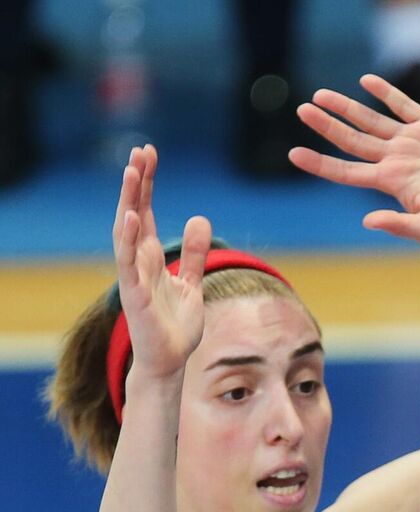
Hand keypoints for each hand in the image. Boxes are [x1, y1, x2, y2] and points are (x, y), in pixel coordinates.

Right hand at [113, 145, 210, 382]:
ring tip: (132, 172)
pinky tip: (131, 217)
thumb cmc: (176, 323)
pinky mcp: (135, 293)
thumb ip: (195, 253)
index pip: (147, 211)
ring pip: (127, 231)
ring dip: (129, 201)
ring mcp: (134, 275)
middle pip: (135, 213)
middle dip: (137, 183)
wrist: (169, 359)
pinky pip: (129, 262)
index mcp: (151, 256)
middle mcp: (138, 261)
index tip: (150, 154)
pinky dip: (129, 239)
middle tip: (140, 152)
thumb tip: (200, 218)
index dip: (148, 184)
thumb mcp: (192, 282)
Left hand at [290, 74, 419, 244]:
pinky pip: (403, 105)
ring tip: (321, 94)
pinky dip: (385, 93)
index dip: (319, 163)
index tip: (294, 154)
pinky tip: (367, 82)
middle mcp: (396, 159)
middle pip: (352, 140)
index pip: (346, 171)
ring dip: (347, 107)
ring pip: (371, 120)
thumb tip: (367, 220)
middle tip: (302, 109)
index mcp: (391, 182)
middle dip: (326, 125)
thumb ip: (401, 225)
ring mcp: (412, 141)